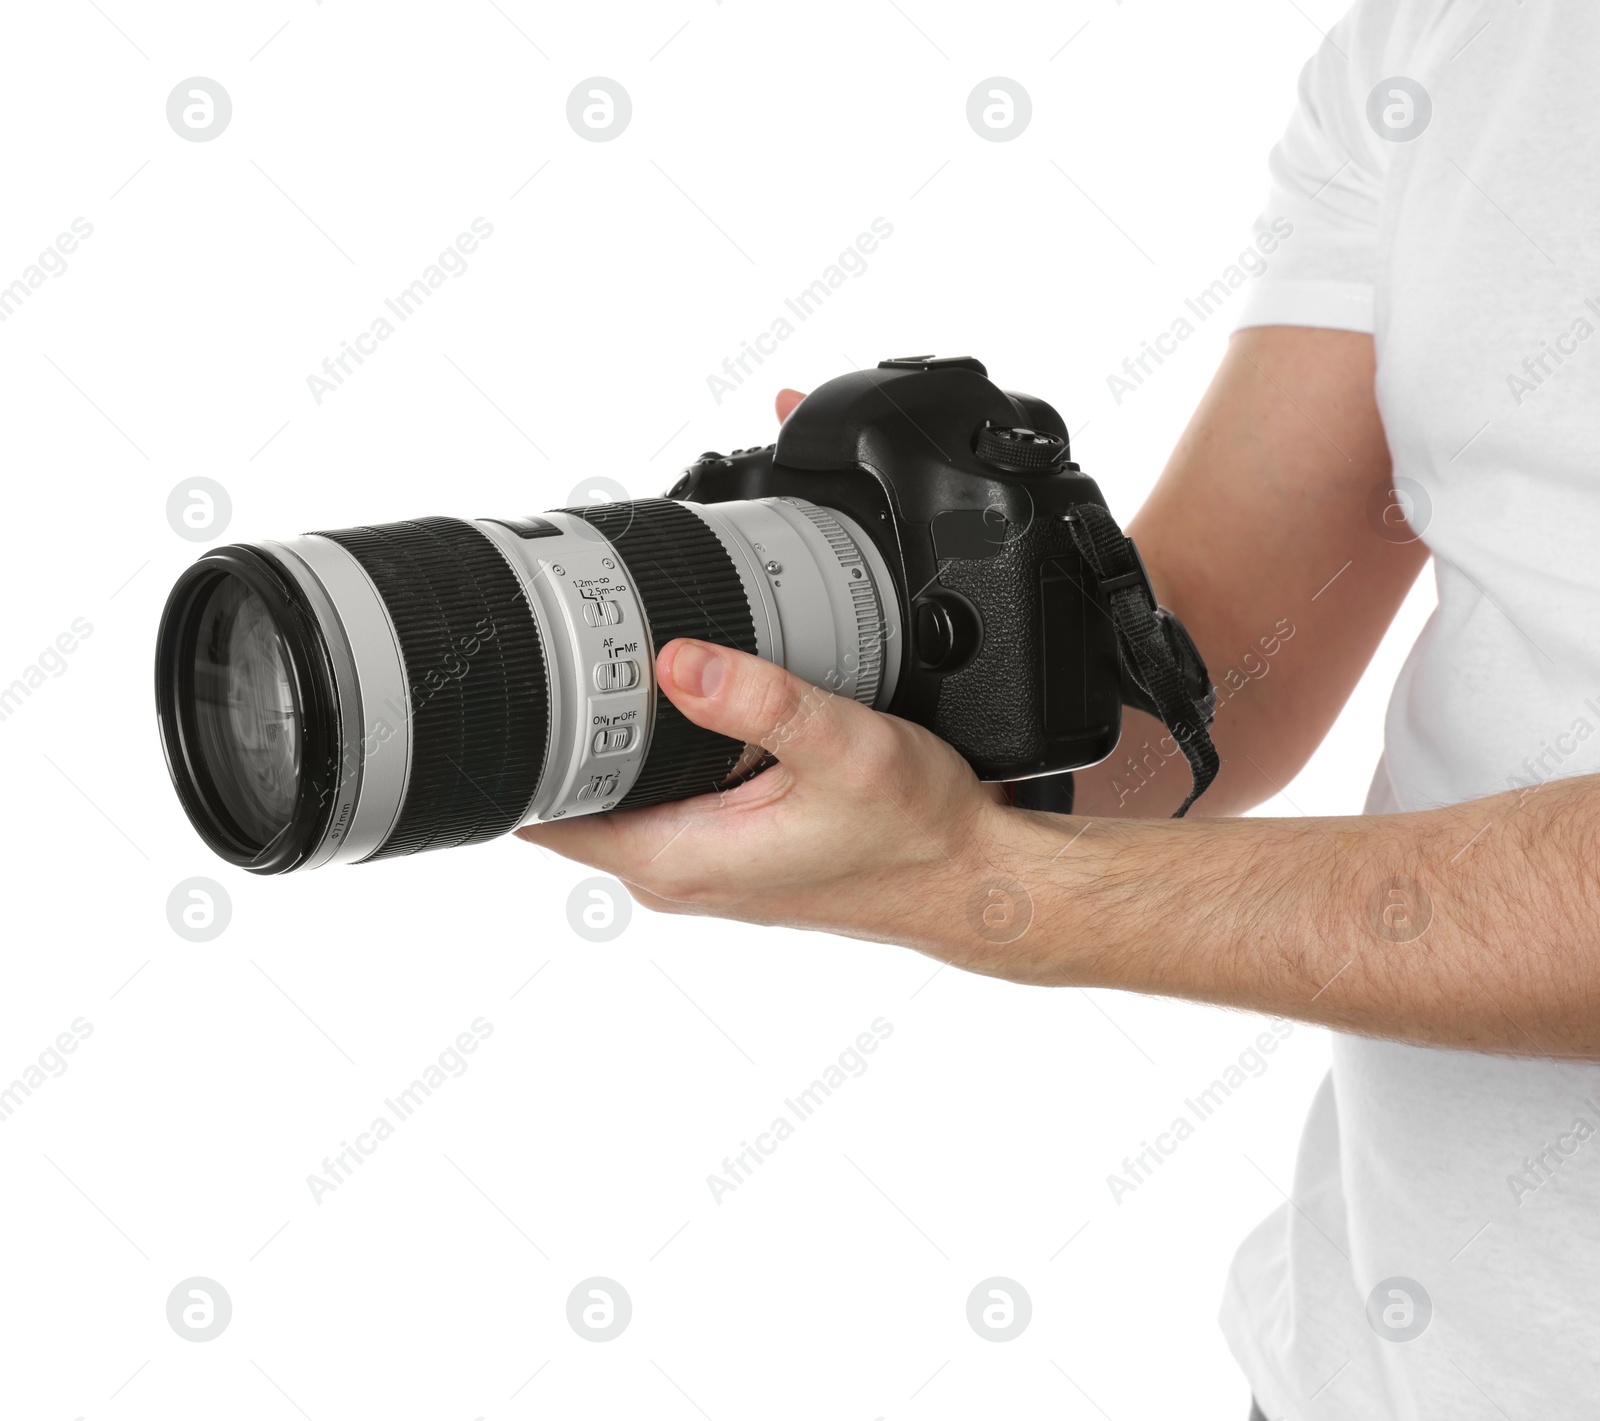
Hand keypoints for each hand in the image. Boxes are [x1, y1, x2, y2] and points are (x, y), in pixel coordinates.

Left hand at [517, 638, 1010, 964]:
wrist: (968, 878)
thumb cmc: (915, 833)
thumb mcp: (840, 748)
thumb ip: (758, 701)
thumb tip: (675, 661)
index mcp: (681, 858)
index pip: (546, 815)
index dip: (525, 751)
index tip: (530, 682)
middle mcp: (677, 874)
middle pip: (575, 798)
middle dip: (569, 731)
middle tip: (582, 648)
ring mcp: (701, 867)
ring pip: (621, 797)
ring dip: (618, 743)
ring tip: (632, 673)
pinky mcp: (728, 854)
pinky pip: (663, 802)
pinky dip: (662, 759)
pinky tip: (693, 714)